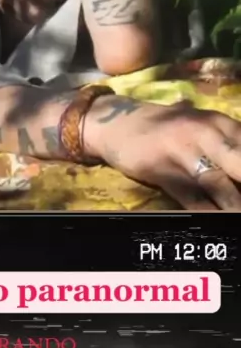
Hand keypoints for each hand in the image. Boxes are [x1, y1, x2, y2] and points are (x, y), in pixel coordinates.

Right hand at [83, 95, 240, 210]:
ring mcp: (183, 152)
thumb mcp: (204, 126)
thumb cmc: (170, 128)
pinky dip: (210, 215)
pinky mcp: (163, 171)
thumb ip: (232, 143)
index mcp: (221, 122)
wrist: (119, 121)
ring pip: (221, 186)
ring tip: (240, 217)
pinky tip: (221, 225)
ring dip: (236, 207)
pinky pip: (193, 199)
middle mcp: (205, 133)